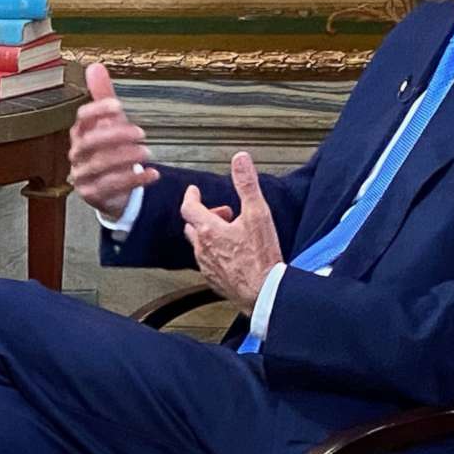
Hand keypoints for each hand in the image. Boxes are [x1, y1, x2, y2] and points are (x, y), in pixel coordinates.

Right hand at [69, 62, 155, 219]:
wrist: (110, 189)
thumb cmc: (109, 149)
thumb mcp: (110, 122)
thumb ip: (103, 96)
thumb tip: (95, 66)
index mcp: (80, 133)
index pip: (82, 118)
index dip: (98, 111)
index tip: (118, 105)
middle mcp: (77, 154)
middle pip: (90, 143)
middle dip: (116, 136)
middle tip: (141, 133)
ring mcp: (82, 175)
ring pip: (100, 166)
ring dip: (126, 158)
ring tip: (147, 153)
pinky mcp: (93, 194)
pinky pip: (112, 187)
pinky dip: (135, 180)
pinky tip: (153, 174)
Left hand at [181, 152, 282, 314]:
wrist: (264, 293)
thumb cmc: (261, 258)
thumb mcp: (258, 214)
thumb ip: (247, 185)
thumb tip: (240, 160)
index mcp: (209, 230)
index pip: (189, 207)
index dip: (191, 196)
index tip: (194, 191)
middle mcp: (203, 249)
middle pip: (193, 226)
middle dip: (204, 215)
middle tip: (223, 213)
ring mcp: (207, 266)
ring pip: (200, 245)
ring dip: (210, 234)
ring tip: (230, 232)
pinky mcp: (215, 281)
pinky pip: (208, 262)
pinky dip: (215, 252)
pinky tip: (232, 253)